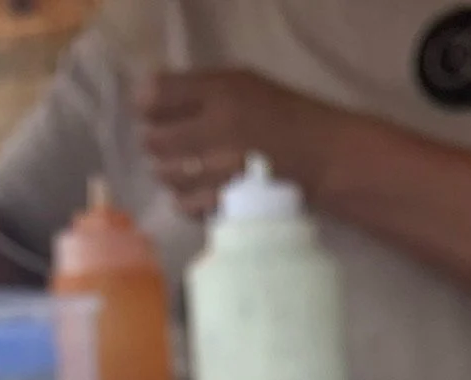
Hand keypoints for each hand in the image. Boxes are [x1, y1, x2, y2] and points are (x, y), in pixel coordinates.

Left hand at [135, 67, 342, 217]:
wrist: (324, 157)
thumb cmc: (282, 117)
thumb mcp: (243, 84)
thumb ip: (199, 90)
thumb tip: (150, 100)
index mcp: (220, 93)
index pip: (155, 95)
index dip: (147, 106)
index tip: (152, 113)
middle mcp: (218, 129)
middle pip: (155, 139)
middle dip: (154, 143)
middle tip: (164, 145)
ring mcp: (223, 170)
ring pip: (168, 175)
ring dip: (167, 173)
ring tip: (180, 170)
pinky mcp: (229, 203)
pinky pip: (186, 205)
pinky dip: (184, 201)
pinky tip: (194, 193)